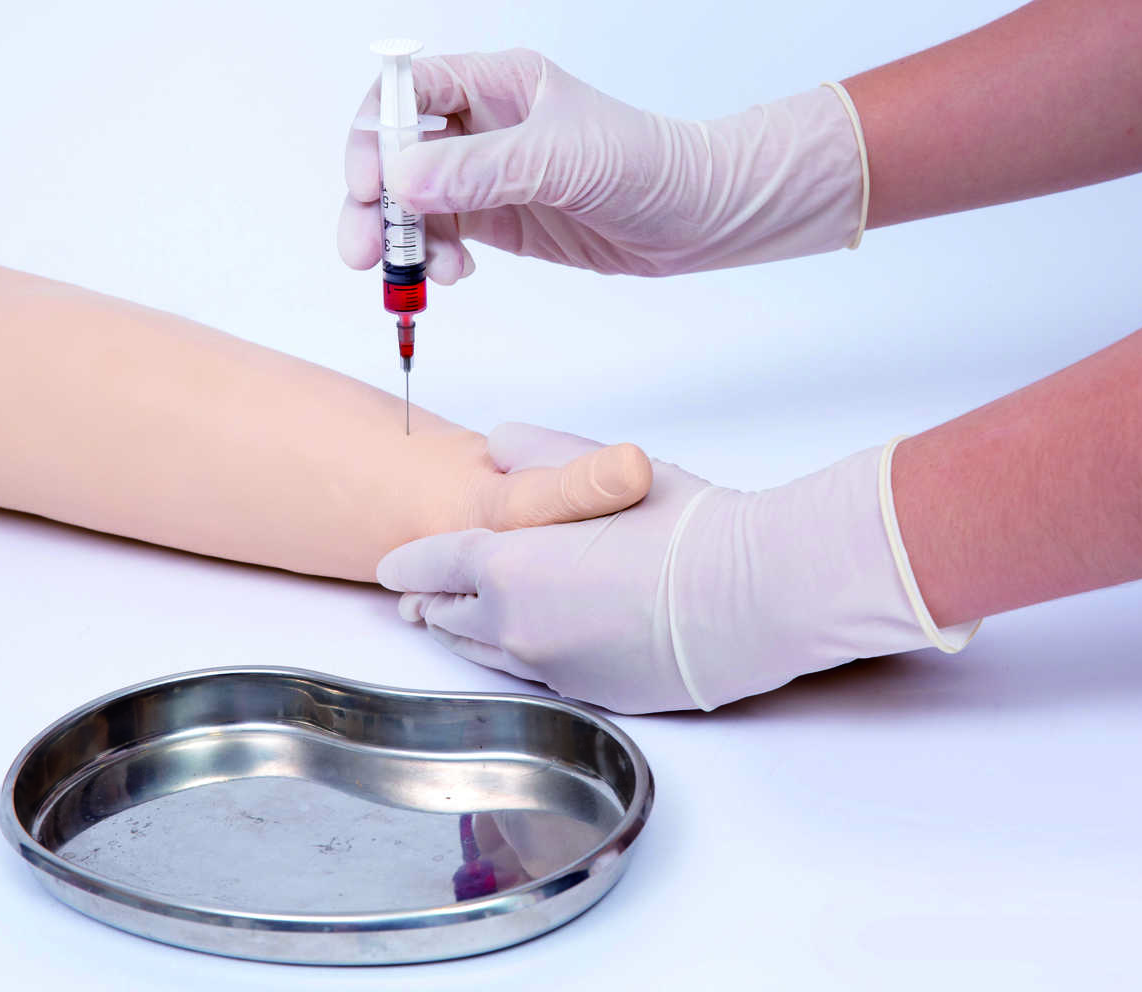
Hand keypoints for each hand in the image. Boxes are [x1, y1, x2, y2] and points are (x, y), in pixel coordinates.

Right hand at [338, 49, 866, 283]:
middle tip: (364, 250)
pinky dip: (433, 259)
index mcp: (495, 82)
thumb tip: (401, 181)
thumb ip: (481, 169)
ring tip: (418, 277)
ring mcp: (484, 174)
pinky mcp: (495, 219)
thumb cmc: (648, 165)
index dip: (375, 134)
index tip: (368, 183)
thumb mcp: (562, 160)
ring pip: (410, 202)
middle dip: (372, 200)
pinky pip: (439, 236)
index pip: (407, 93)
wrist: (698, 218)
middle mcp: (481, 123)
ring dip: (400, 239)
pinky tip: (455, 275)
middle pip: (394, 152)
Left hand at [377, 426, 975, 712]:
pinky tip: (519, 647)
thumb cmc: (689, 530)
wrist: (750, 598)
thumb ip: (541, 456)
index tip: (390, 566)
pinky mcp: (588, 696)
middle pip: (448, 617)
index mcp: (509, 567)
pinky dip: (512, 658)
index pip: (433, 565)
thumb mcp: (609, 474)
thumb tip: (499, 444)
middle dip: (429, 603)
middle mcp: (516, 628)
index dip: (407, 563)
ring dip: (463, 635)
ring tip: (450, 625)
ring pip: (482, 655)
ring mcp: (551, 670)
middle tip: (415, 598)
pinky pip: (530, 678)